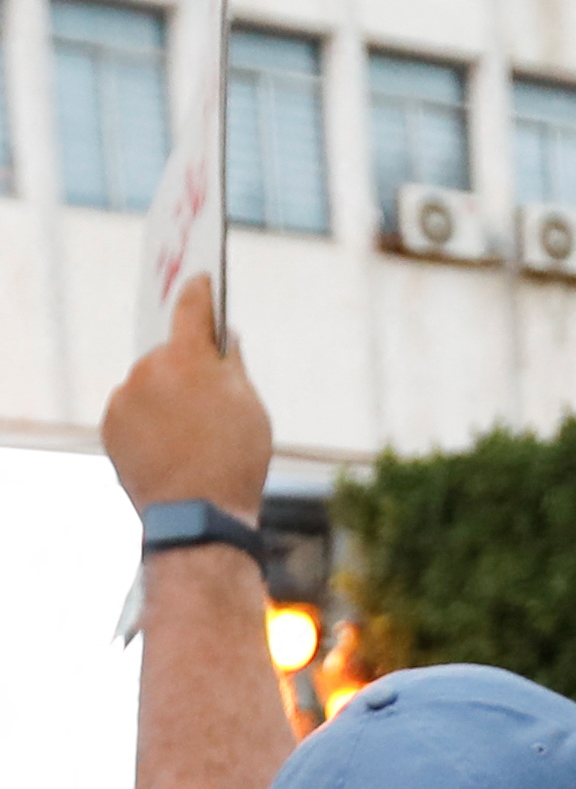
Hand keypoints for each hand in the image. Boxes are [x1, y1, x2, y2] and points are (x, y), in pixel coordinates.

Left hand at [102, 277, 271, 516]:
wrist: (198, 511)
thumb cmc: (235, 458)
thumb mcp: (251, 406)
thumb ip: (233, 364)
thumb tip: (224, 338)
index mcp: (188, 357)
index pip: (192, 307)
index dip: (200, 290)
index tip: (201, 277)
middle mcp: (149, 369)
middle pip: (170, 354)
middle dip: (188, 368)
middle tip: (212, 399)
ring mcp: (124, 397)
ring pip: (150, 384)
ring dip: (168, 397)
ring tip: (192, 435)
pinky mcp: (110, 424)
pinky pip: (133, 410)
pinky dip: (150, 420)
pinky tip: (172, 447)